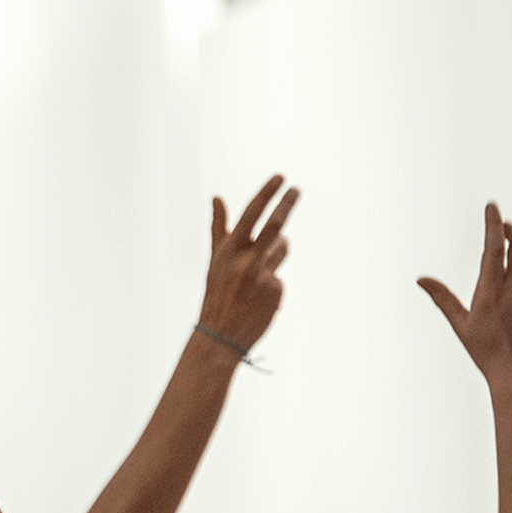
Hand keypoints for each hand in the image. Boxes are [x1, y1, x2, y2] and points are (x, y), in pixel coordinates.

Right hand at [196, 175, 297, 349]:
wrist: (221, 335)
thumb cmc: (215, 293)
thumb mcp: (215, 260)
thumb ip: (219, 228)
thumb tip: (217, 197)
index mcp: (229, 251)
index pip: (251, 215)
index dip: (266, 194)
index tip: (280, 178)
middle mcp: (246, 261)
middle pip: (275, 225)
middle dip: (287, 203)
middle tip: (296, 189)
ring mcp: (263, 276)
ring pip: (281, 248)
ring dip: (276, 251)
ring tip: (255, 272)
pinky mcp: (276, 290)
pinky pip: (280, 275)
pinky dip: (272, 282)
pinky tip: (258, 297)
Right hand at [418, 203, 511, 393]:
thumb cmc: (486, 354)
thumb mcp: (461, 326)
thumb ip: (442, 298)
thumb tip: (421, 279)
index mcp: (492, 292)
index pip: (494, 248)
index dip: (493, 224)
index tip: (491, 206)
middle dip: (511, 230)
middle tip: (502, 222)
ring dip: (507, 271)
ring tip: (492, 300)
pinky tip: (506, 323)